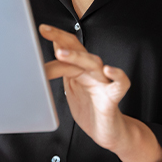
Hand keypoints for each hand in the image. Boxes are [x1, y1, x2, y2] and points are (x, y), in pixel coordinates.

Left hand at [39, 24, 130, 150]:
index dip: (55, 38)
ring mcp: (103, 83)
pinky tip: (108, 70)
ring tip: (61, 53)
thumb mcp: (69, 86)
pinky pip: (120, 84)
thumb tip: (42, 58)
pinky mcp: (112, 98)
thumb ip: (61, 70)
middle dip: (62, 38)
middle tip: (45, 30)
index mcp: (80, 68)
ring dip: (77, 56)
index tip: (41, 29)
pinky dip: (117, 75)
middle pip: (79, 49)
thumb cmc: (89, 108)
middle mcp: (92, 71)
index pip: (68, 48)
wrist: (106, 132)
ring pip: (93, 63)